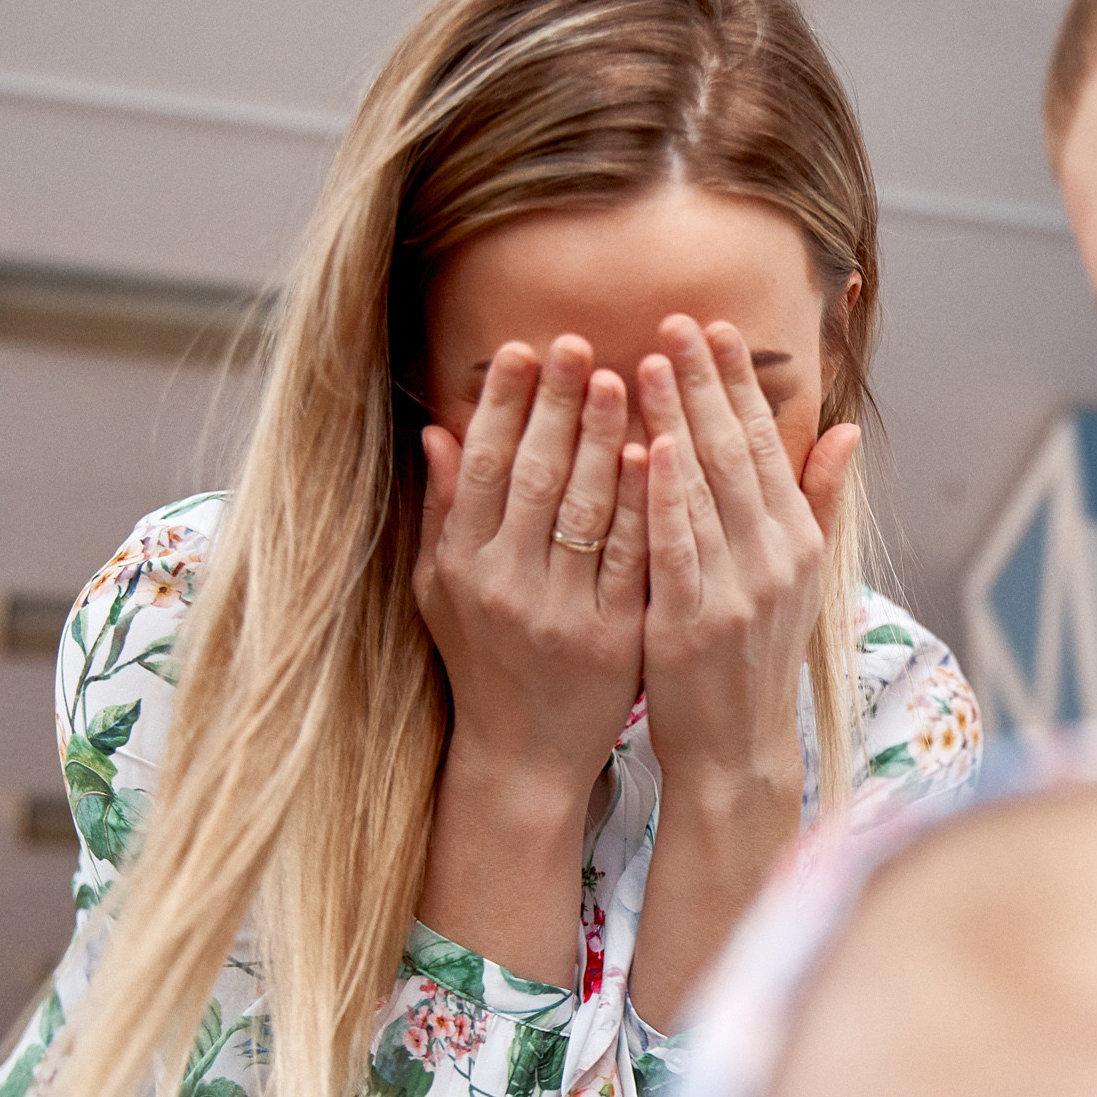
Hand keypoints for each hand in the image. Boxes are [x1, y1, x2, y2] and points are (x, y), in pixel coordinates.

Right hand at [415, 336, 650, 802]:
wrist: (525, 753)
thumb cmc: (482, 660)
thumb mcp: (441, 590)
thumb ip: (442, 512)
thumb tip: (438, 431)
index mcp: (460, 567)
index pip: (481, 469)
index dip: (500, 405)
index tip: (520, 349)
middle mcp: (505, 586)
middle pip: (533, 477)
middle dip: (555, 404)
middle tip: (576, 343)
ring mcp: (561, 614)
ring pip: (585, 511)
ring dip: (604, 439)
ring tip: (623, 377)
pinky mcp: (613, 638)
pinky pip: (631, 559)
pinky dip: (643, 504)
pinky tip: (658, 453)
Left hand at [635, 315, 857, 794]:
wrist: (737, 748)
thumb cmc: (756, 658)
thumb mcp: (800, 579)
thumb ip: (818, 502)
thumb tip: (847, 430)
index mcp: (799, 542)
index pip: (770, 444)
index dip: (742, 383)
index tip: (715, 327)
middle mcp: (777, 558)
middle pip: (738, 453)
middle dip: (704, 382)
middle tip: (673, 320)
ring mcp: (738, 590)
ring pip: (706, 490)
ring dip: (676, 420)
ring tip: (646, 360)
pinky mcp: (694, 622)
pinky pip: (677, 547)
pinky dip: (663, 497)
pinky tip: (644, 449)